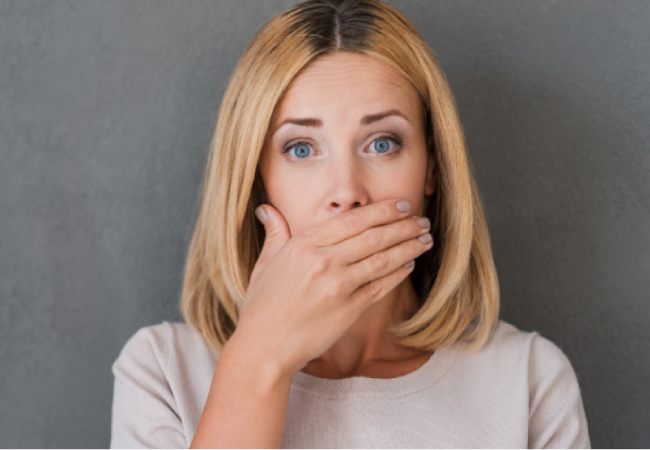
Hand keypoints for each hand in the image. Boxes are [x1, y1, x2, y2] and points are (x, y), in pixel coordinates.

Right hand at [232, 198, 433, 378]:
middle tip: (422, 220)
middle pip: (373, 236)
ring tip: (425, 239)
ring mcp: (337, 286)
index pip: (352, 220)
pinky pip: (379, 287)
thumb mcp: (264, 263)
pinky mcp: (348, 310)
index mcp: (304, 244)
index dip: (381, 211)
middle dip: (403, 225)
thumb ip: (275, 233)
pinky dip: (397, 274)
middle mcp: (323, 261)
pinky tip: (409, 266)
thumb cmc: (261, 306)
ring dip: (408, 247)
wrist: (264, 347)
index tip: (400, 205)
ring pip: (382, 259)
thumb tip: (266, 209)